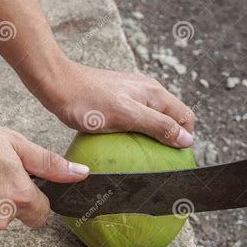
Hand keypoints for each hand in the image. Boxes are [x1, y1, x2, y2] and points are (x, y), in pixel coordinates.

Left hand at [37, 61, 194, 147]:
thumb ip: (159, 126)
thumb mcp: (127, 116)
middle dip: (169, 138)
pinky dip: (133, 131)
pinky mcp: (116, 99)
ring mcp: (131, 93)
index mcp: (155, 92)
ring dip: (150, 136)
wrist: (58, 85)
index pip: (185, 117)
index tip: (174, 159)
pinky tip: (121, 144)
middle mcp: (147, 90)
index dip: (185, 138)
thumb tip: (187, 140)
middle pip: (170, 118)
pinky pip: (133, 118)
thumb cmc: (89, 102)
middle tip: (156, 161)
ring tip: (140, 156)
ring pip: (151, 118)